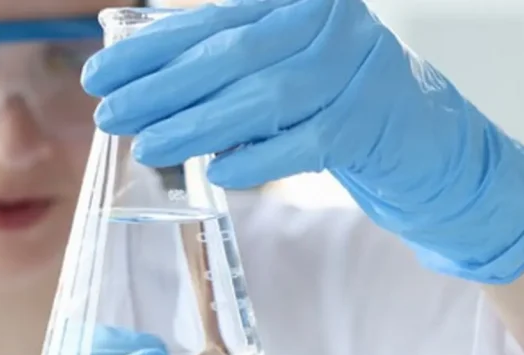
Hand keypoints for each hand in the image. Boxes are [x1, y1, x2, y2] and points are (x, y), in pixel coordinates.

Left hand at [82, 0, 523, 283]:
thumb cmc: (336, 100)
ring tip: (147, 145)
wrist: (423, 138)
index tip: (100, 73)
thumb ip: (225, 62)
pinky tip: (218, 170)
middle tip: (109, 113)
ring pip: (263, 97)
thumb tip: (139, 78)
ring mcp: (357, 69)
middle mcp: (331, 22)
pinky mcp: (372, 121)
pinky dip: (257, 157)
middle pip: (232, 54)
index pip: (212, 20)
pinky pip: (303, 143)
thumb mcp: (282, 65)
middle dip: (161, 87)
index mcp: (299, 0)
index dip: (151, 49)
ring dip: (197, 124)